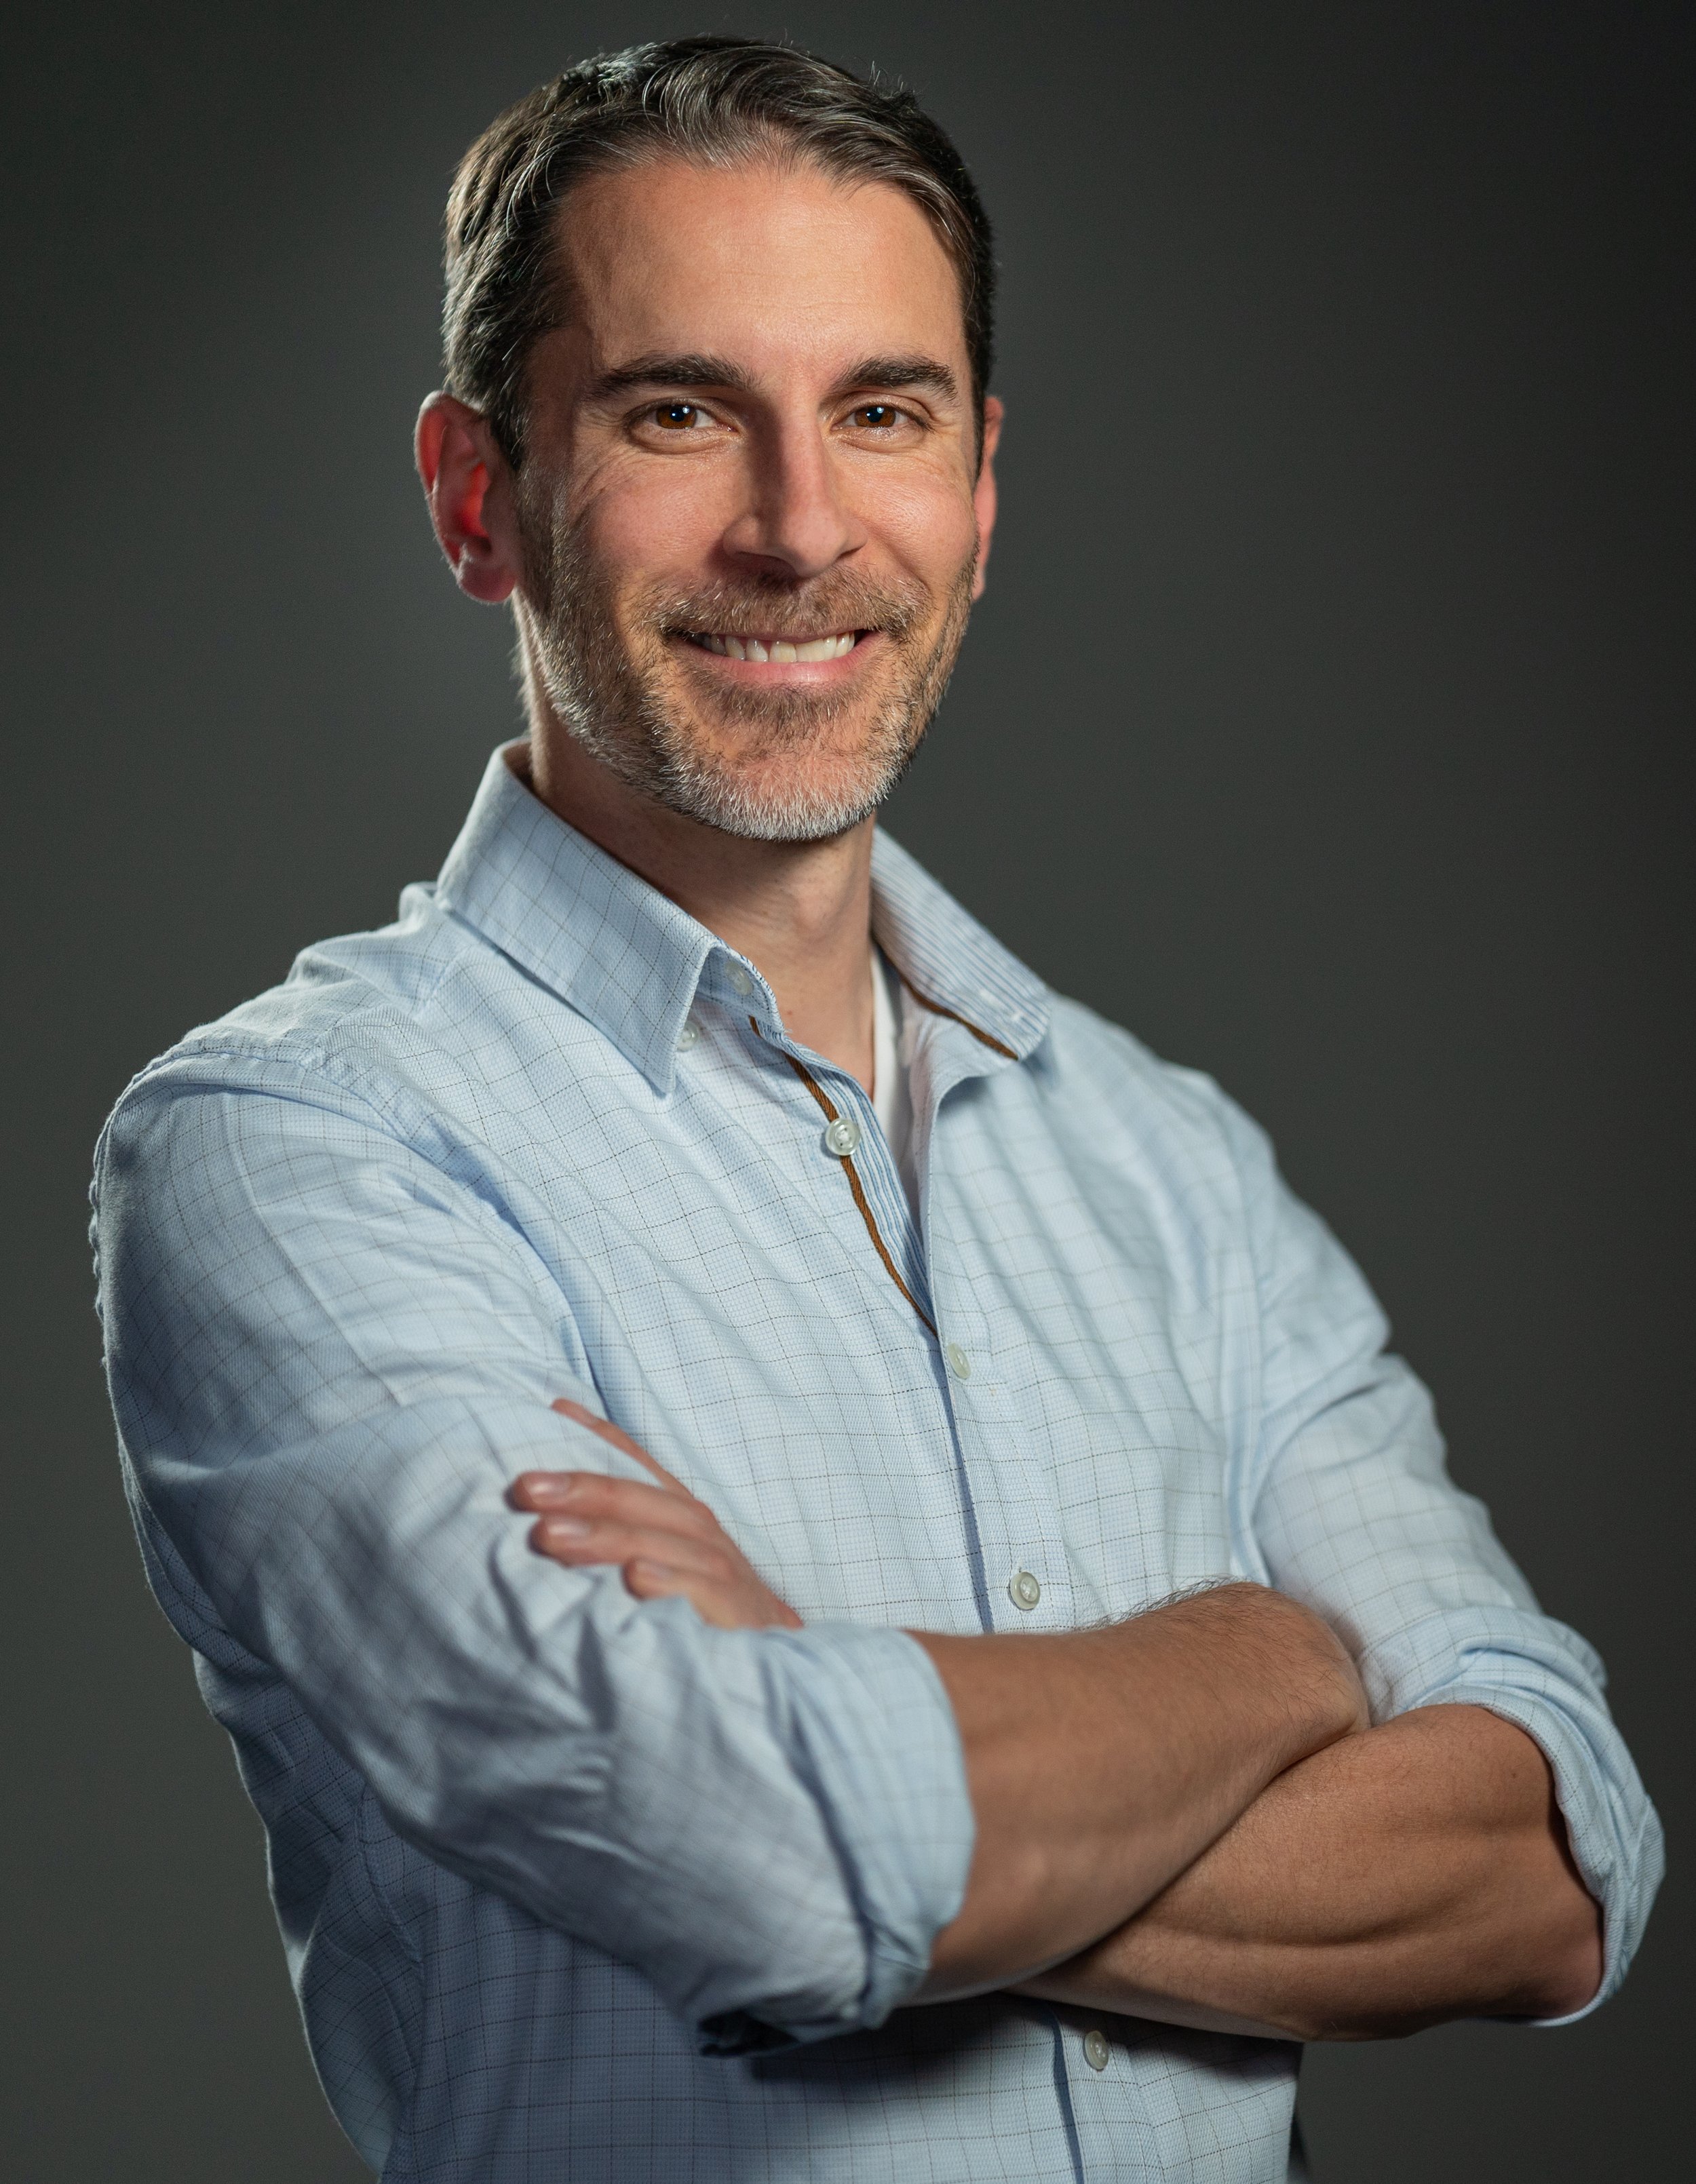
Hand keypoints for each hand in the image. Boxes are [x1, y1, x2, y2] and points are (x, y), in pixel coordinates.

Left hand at [509, 1399, 802, 1630]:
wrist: (768, 1640)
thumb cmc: (702, 1595)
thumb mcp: (660, 1554)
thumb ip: (613, 1529)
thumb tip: (544, 1512)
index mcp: (675, 1509)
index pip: (632, 1461)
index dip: (594, 1434)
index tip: (548, 1414)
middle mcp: (695, 1527)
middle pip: (634, 1496)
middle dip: (578, 1489)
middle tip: (524, 1488)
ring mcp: (715, 1565)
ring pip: (656, 1540)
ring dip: (603, 1536)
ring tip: (549, 1535)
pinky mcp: (731, 1606)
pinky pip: (698, 1590)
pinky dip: (667, 1581)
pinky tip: (634, 1578)